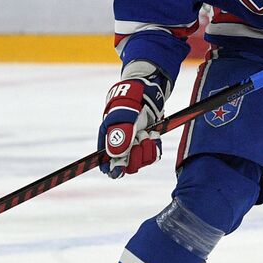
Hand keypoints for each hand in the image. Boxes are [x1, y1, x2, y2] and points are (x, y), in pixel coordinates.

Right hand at [98, 63, 169, 177]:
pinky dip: (155, 146)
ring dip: (146, 148)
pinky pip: (153, 155)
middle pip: (127, 166)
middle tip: (139, 140)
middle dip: (135, 156)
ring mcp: (136, 145)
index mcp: (109, 140)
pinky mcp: (149, 143)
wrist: (147, 92)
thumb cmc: (130, 101)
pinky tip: (153, 134)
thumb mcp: (124, 116)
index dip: (112, 169)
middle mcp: (122, 145)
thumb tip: (115, 156)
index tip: (118, 171)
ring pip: (142, 162)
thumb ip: (119, 135)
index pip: (107, 163)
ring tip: (146, 133)